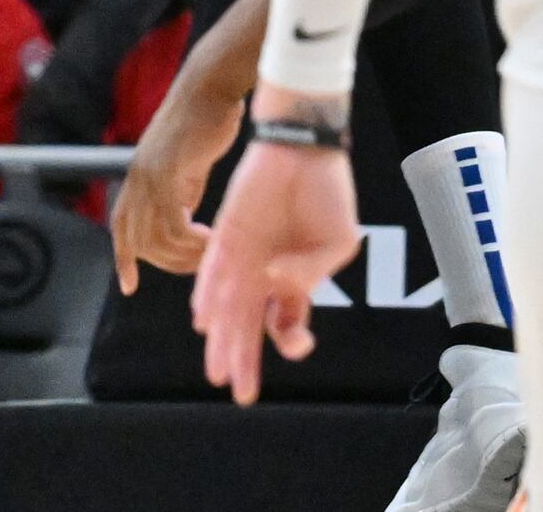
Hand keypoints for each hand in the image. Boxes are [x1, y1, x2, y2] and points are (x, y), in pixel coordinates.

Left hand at [110, 50, 243, 293]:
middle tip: (199, 267)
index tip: (129, 286)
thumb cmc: (206, 121)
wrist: (210, 87)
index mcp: (138, 178)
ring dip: (183, 257)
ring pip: (155, 239)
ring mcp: (149, 175)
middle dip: (167, 264)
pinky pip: (173, 225)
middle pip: (139, 241)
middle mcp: (137, 179)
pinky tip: (211, 238)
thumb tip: (183, 222)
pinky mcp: (167, 172)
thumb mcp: (188, 166)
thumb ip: (181, 193)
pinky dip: (191, 241)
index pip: (120, 226)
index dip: (123, 257)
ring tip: (211, 254)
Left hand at [189, 136, 354, 405]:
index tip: (299, 343)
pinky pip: (214, 269)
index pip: (286, 322)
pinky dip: (209, 294)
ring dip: (223, 340)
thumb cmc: (327, 193)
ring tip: (217, 372)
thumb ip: (312, 271)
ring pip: (229, 307)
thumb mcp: (339, 241)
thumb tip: (279, 287)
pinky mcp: (228, 232)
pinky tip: (203, 321)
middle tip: (240, 394)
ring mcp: (246, 254)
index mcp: (295, 278)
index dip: (290, 340)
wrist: (305, 148)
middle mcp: (266, 273)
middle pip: (251, 325)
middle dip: (245, 360)